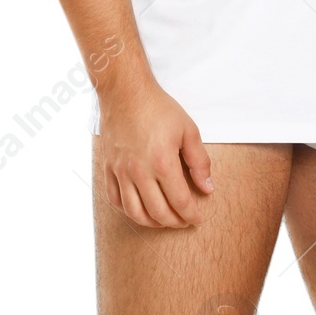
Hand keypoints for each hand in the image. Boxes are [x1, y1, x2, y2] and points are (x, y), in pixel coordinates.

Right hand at [96, 78, 214, 226]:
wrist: (126, 92)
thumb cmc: (159, 109)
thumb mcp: (188, 130)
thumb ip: (199, 162)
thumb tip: (207, 188)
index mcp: (162, 162)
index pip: (180, 201)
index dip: (191, 215)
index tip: (198, 219)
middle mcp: (139, 172)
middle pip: (158, 212)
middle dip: (175, 222)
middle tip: (184, 221)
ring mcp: (121, 172)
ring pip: (134, 212)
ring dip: (151, 222)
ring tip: (164, 220)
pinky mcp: (108, 168)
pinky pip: (115, 200)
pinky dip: (128, 210)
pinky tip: (139, 209)